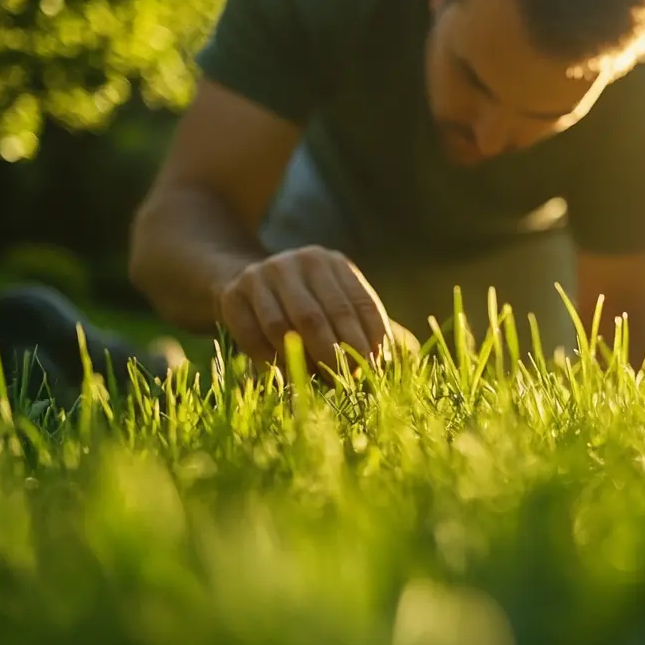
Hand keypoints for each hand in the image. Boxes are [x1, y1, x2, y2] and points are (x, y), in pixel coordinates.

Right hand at [215, 246, 391, 371]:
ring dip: (303, 360)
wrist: (242, 278)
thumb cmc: (306, 301)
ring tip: (320, 382)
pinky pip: (253, 336)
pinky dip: (270, 360)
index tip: (378, 366)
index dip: (371, 338)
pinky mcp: (232, 294)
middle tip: (349, 381)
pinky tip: (284, 375)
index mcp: (331, 262)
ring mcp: (261, 275)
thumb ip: (368, 324)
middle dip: (337, 354)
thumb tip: (413, 353)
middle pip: (321, 317)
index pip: (358, 303)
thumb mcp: (336, 299)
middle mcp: (296, 262)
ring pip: (285, 327)